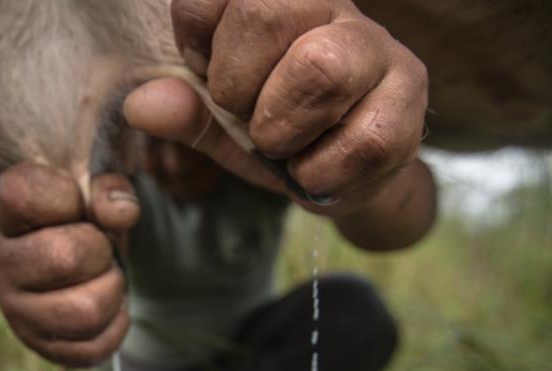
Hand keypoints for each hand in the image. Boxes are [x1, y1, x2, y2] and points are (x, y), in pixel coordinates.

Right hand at [0, 163, 139, 366]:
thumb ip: (109, 189)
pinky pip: (94, 348)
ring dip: (113, 289)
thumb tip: (119, 214)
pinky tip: (107, 304)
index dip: (66, 195)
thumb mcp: (92, 190)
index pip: (25, 196)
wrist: (67, 258)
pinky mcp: (40, 345)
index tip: (73, 201)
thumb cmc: (78, 218)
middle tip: (98, 246)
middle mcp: (0, 264)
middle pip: (65, 259)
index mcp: (6, 215)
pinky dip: (116, 324)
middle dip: (100, 249)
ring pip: (85, 312)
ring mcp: (16, 311)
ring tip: (103, 276)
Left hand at [124, 0, 428, 216]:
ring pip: (322, 67)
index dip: (198, 42)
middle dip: (237, 84)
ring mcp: (378, 49)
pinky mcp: (409, 101)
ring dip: (282, 128)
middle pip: (268, 10)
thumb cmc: (277, 129)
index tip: (208, 75)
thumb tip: (143, 106)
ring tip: (282, 145)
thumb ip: (183, 110)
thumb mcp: (219, 120)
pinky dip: (322, 172)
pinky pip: (364, 139)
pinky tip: (315, 171)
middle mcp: (330, 7)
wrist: (340, 173)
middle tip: (246, 117)